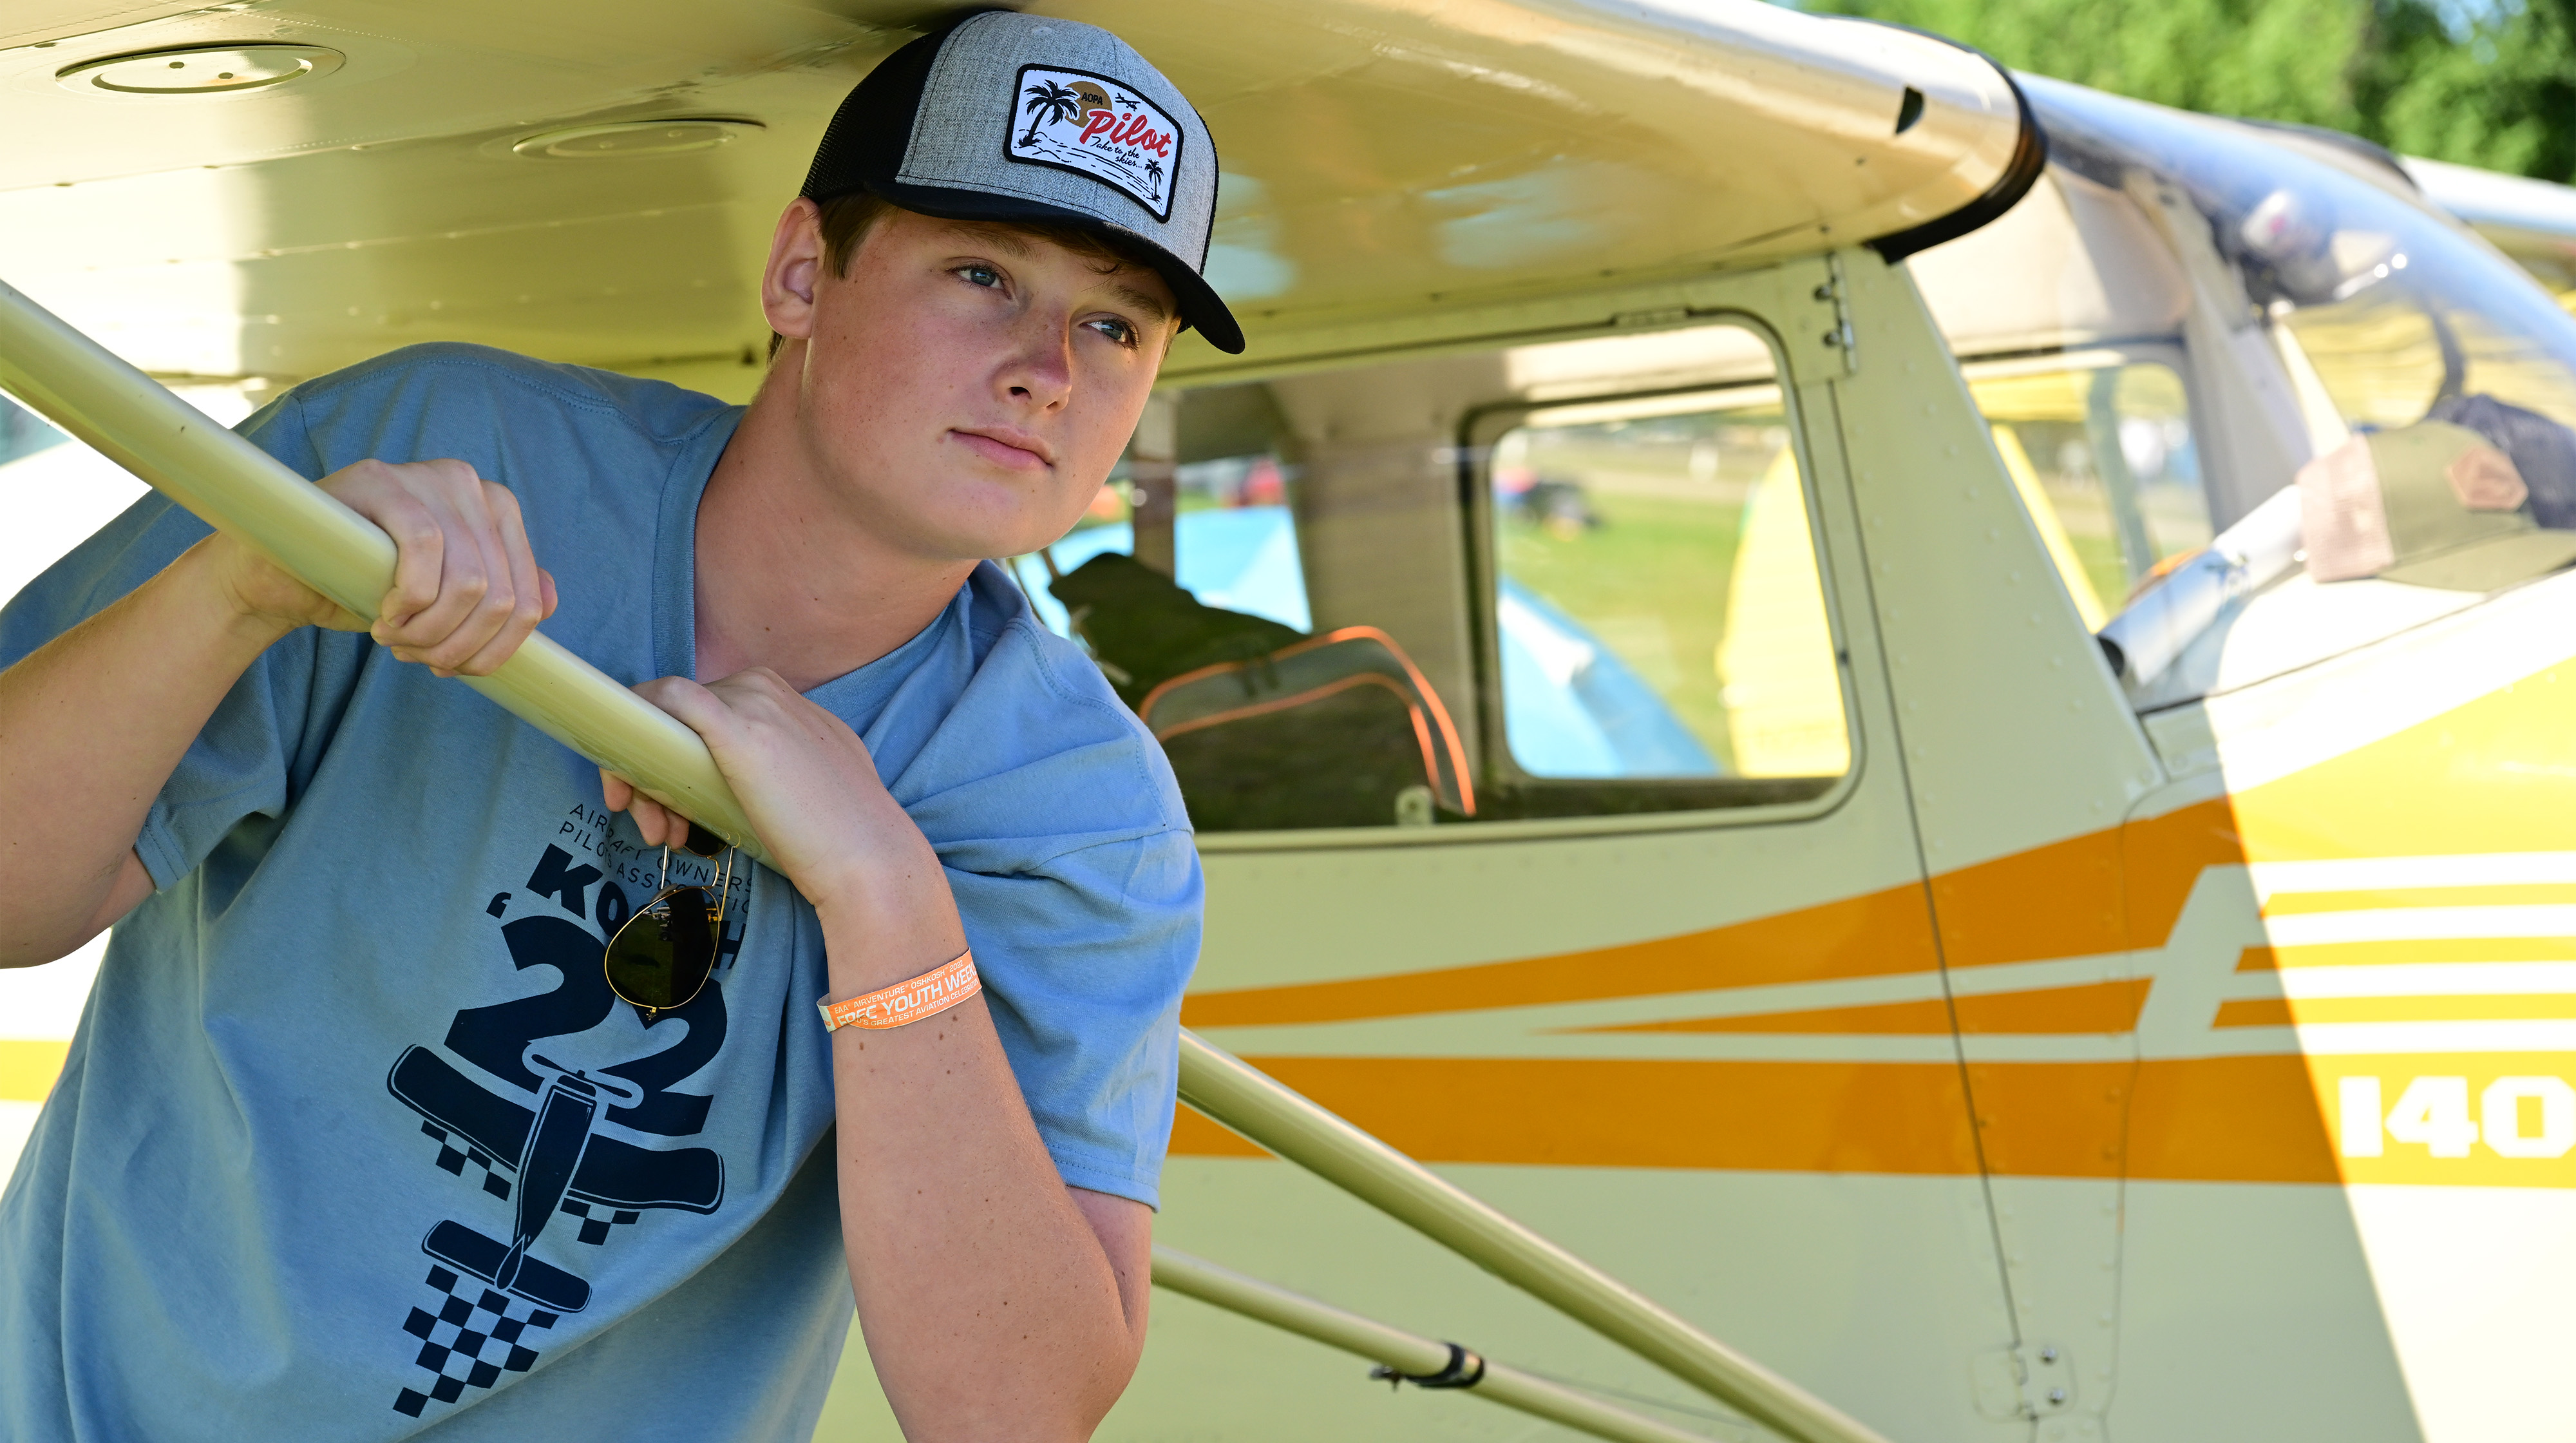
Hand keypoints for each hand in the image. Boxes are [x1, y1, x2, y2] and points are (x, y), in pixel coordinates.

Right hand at [207, 458, 557, 676]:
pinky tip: (384, 616)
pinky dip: (410, 600)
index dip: (495, 648)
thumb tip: (547, 602)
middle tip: (415, 656)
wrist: (283, 576)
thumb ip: (496, 595)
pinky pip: (425, 548)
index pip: (528, 596)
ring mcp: (425, 476)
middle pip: (500, 595)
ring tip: (396, 639)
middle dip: (458, 645)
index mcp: (495, 510)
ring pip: (470, 581)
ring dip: (432, 631)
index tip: (453, 667)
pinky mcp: (382, 481)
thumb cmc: (367, 586)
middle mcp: (469, 485)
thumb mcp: (442, 599)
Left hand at [601, 672, 954, 955]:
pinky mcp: (736, 727)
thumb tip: (731, 785)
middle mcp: (766, 689)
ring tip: (661, 830)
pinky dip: (635, 718)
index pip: (706, 711)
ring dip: (642, 771)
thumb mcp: (806, 782)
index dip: (676, 752)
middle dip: (653, 769)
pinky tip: (622, 763)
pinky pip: (667, 699)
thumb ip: (773, 768)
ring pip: (666, 715)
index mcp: (784, 701)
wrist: (867, 857)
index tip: (670, 806)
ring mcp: (752, 702)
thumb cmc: (837, 836)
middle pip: (680, 714)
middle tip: (657, 825)